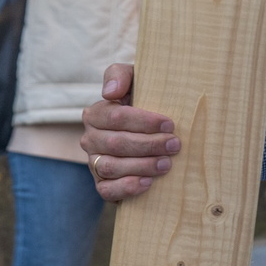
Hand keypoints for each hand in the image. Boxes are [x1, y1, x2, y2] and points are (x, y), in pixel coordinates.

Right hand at [80, 63, 180, 201]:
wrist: (150, 130)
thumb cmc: (142, 100)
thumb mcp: (134, 80)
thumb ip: (119, 75)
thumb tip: (110, 92)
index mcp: (95, 114)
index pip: (116, 117)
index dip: (144, 122)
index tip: (169, 124)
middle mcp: (90, 139)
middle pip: (117, 144)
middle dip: (148, 145)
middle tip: (174, 145)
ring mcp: (94, 163)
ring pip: (111, 167)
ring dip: (142, 166)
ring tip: (166, 164)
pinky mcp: (102, 184)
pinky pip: (107, 190)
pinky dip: (127, 188)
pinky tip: (148, 183)